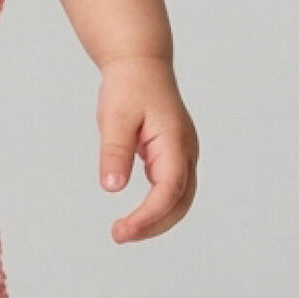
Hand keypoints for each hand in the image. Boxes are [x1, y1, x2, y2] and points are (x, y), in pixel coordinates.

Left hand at [96, 55, 198, 243]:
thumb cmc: (129, 85)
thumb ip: (115, 151)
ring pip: (179, 199)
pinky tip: (137, 214)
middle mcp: (186, 151)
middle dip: (153, 224)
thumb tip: (111, 187)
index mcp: (175, 141)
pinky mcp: (174, 154)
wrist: (140, 62)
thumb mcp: (115, 117)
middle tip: (119, 234)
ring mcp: (183, 154)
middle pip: (180, 202)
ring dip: (156, 219)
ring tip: (124, 230)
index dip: (149, 215)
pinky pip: (172, 188)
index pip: (169, 190)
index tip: (124, 229)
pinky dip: (157, 206)